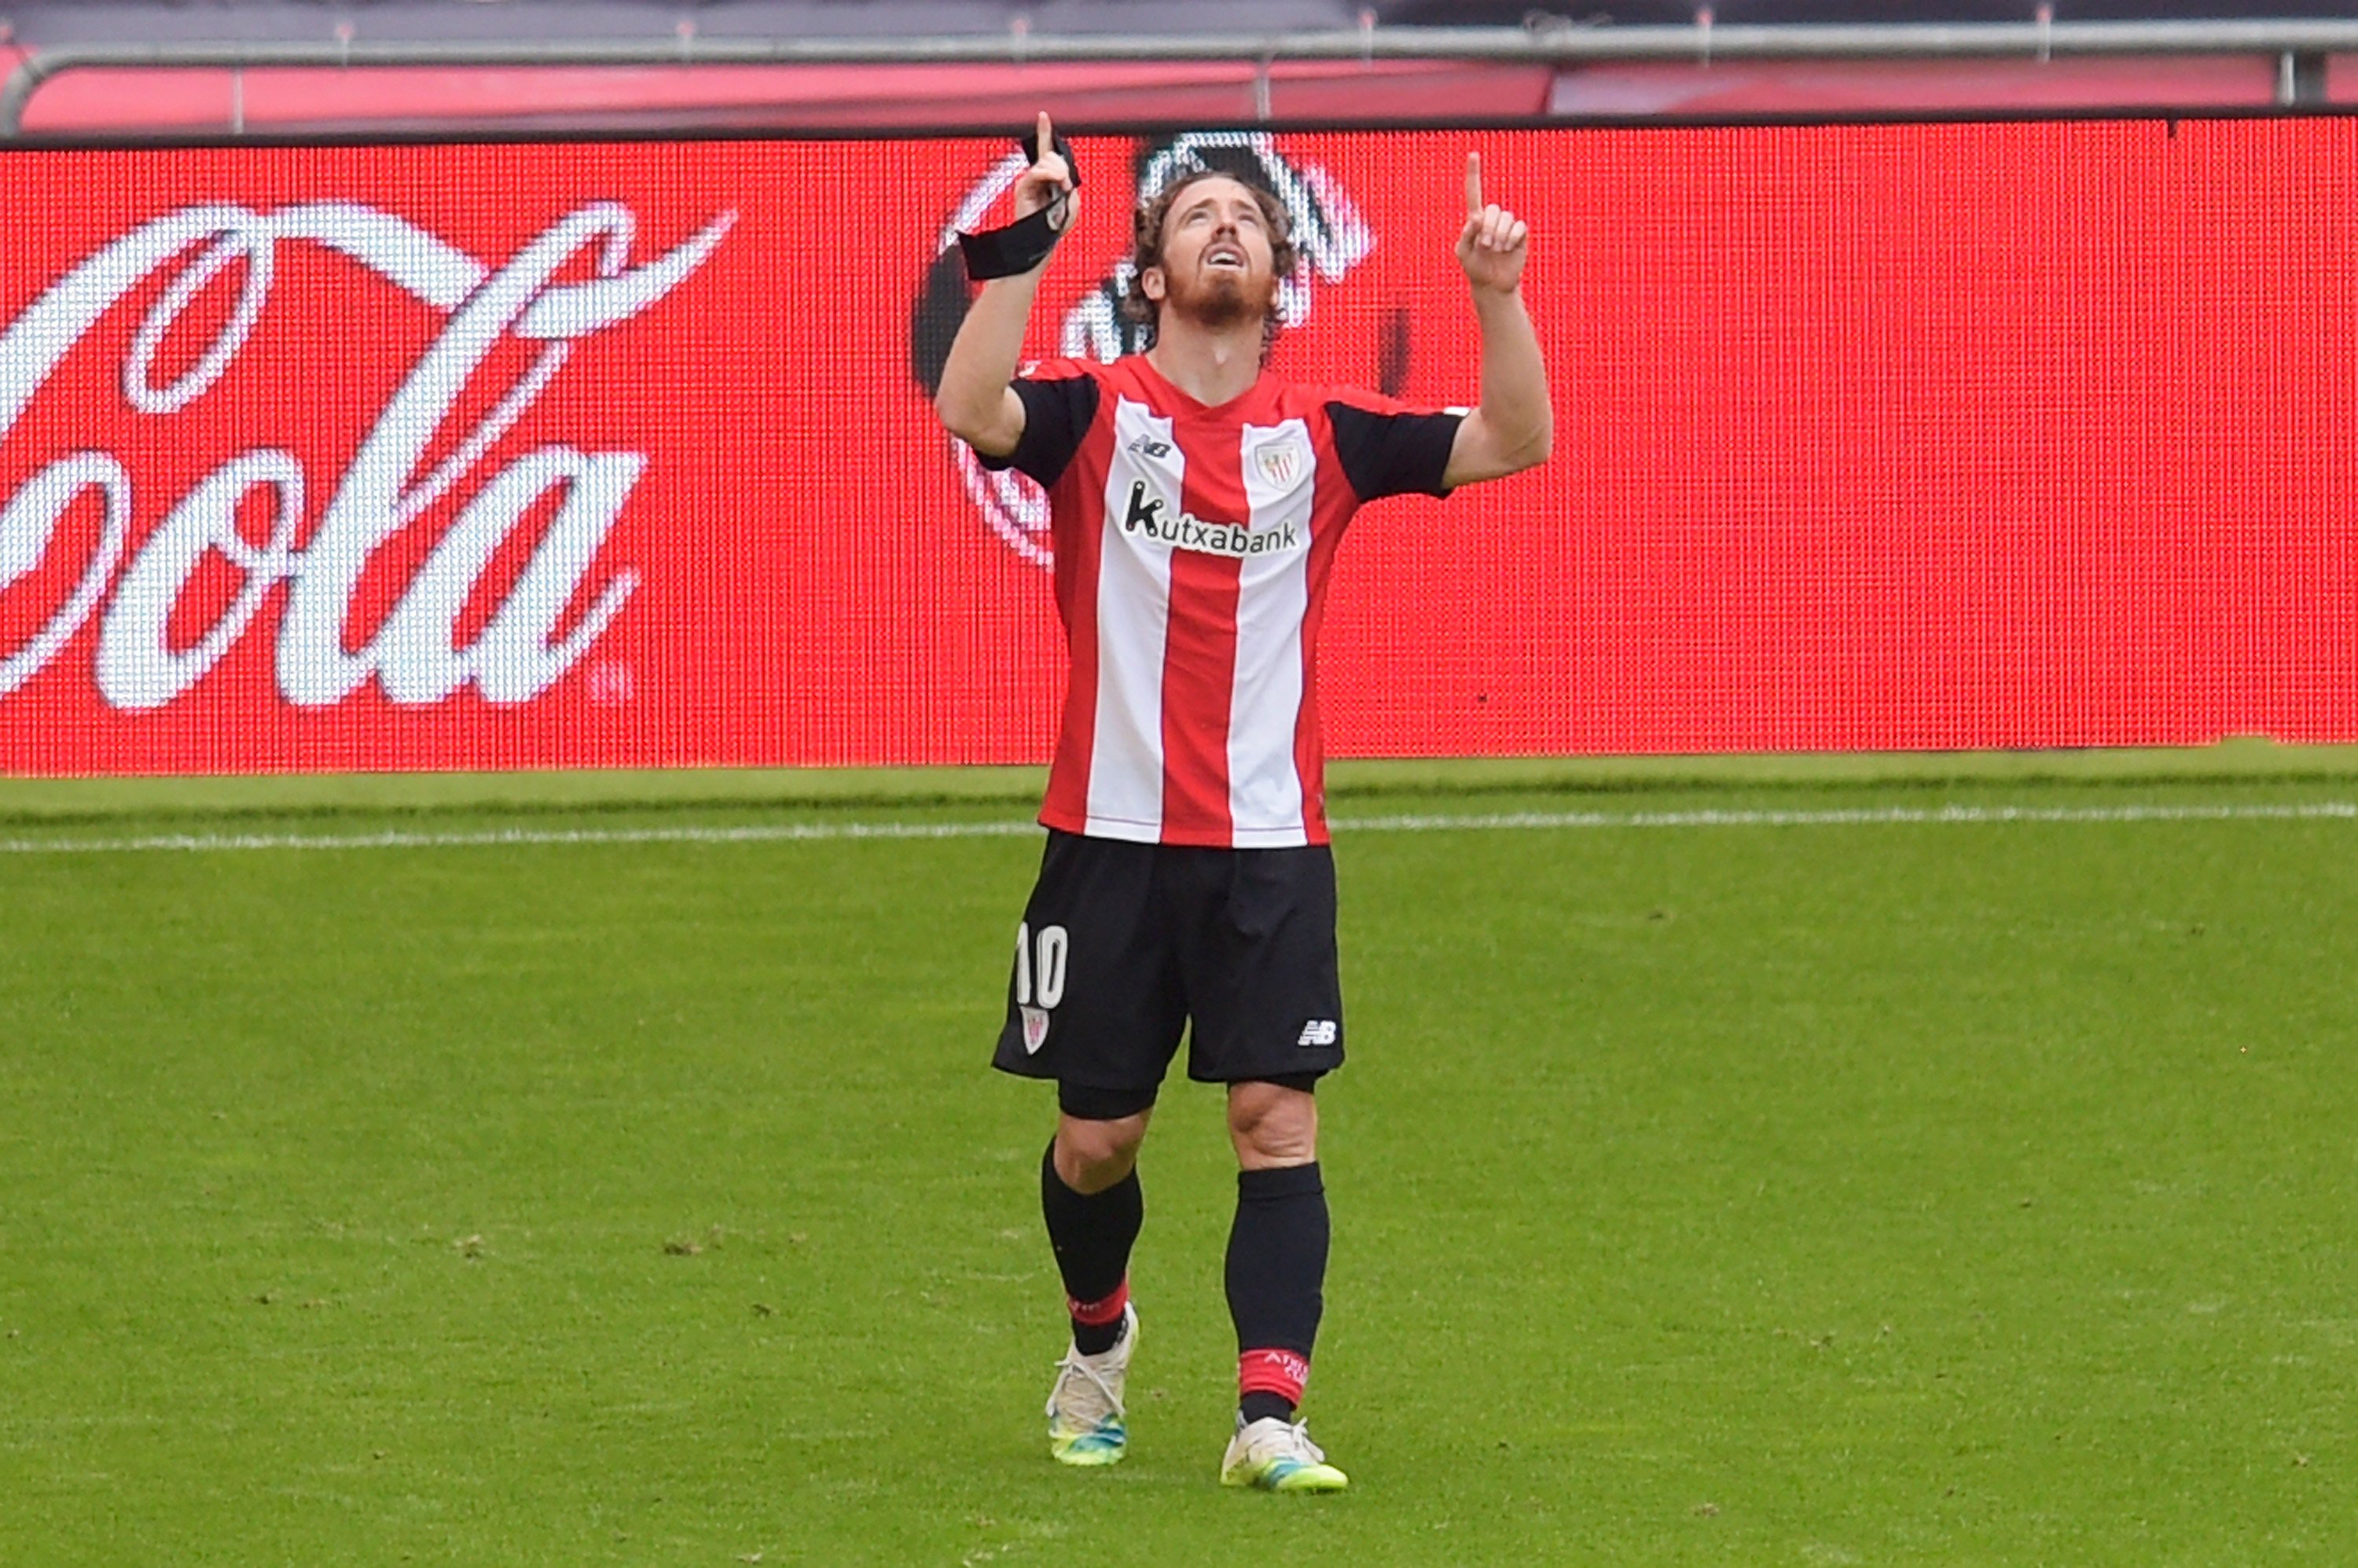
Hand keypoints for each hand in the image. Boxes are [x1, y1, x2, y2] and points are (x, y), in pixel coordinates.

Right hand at [1014, 111, 1078, 232]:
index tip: (1043, 116)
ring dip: (1058, 172)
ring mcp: (1028, 181)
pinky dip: (1048, 176)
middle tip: (1066, 184)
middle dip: (1062, 166)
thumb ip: (1067, 184)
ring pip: (1046, 162)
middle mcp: (1037, 176)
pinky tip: (1055, 184)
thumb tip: (1059, 173)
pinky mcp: (1022, 188)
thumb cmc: (1056, 224)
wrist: (1043, 240)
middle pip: (1051, 155)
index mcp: (1048, 178)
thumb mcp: (1071, 202)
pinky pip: (1036, 172)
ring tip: (1062, 187)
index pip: (1046, 150)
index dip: (1045, 132)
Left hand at [1454, 151, 1527, 294]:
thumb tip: (1476, 218)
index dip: (1474, 173)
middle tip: (1486, 246)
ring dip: (1500, 236)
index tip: (1473, 154)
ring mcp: (1507, 225)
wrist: (1493, 284)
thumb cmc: (1475, 268)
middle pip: (1493, 209)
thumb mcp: (1463, 253)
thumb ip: (1466, 235)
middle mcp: (1493, 219)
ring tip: (1496, 250)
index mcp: (1476, 219)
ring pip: (1506, 218)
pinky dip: (1512, 239)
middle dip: (1488, 228)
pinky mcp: (1520, 234)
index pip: (1474, 192)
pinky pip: (1519, 227)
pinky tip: (1508, 249)